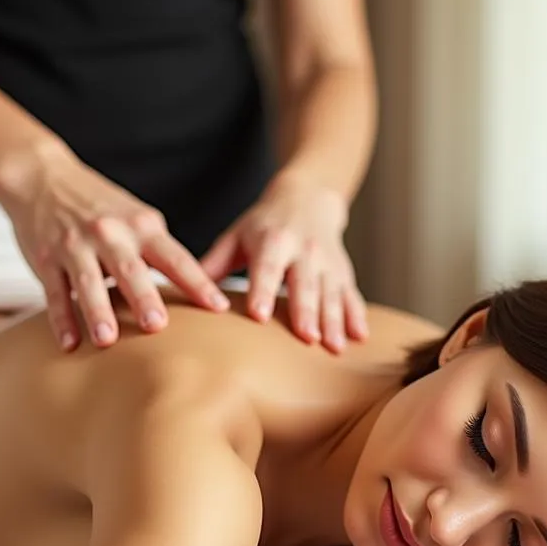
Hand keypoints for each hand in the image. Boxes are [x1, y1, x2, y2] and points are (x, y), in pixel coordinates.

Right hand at [0, 141, 229, 350]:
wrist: (42, 178)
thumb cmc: (101, 207)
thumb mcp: (137, 218)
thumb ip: (161, 251)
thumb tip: (196, 291)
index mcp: (142, 226)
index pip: (175, 258)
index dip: (198, 283)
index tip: (219, 308)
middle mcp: (110, 234)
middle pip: (131, 270)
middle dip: (144, 297)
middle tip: (157, 326)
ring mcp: (76, 245)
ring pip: (88, 282)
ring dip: (98, 312)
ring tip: (107, 341)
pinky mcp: (46, 259)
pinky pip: (55, 293)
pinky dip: (61, 319)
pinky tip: (69, 344)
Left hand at [200, 172, 367, 352]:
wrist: (309, 197)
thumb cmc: (263, 224)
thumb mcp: (237, 235)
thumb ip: (214, 263)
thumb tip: (186, 291)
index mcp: (273, 240)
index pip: (267, 268)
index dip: (264, 290)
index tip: (260, 315)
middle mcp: (304, 250)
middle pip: (305, 284)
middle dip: (307, 311)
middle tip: (307, 339)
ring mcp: (327, 262)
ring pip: (331, 293)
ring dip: (334, 320)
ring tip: (334, 347)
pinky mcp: (343, 271)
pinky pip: (352, 295)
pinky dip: (356, 316)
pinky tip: (360, 338)